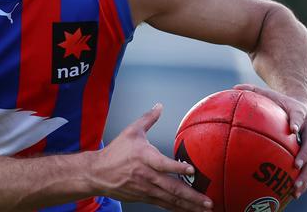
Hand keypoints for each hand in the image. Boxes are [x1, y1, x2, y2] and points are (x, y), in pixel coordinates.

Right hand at [91, 103, 212, 211]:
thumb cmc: (115, 152)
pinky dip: (178, 209)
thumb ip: (148, 119)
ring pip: (171, 199)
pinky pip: (164, 204)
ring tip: (204, 209)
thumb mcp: (131, 131)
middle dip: (192, 196)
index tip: (192, 170)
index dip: (177, 167)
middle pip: (172, 187)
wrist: (98, 173)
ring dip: (189, 205)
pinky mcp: (144, 197)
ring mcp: (146, 189)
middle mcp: (146, 175)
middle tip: (208, 201)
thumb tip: (159, 106)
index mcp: (144, 157)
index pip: (162, 163)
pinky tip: (189, 210)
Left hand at [234, 84, 306, 199]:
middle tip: (296, 166)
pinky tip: (293, 195)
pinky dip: (303, 182)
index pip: (300, 117)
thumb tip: (232, 88)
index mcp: (299, 113)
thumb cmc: (281, 102)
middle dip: (305, 155)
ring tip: (295, 190)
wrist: (304, 107)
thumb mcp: (269, 94)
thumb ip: (252, 90)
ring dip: (305, 176)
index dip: (297, 122)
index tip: (293, 129)